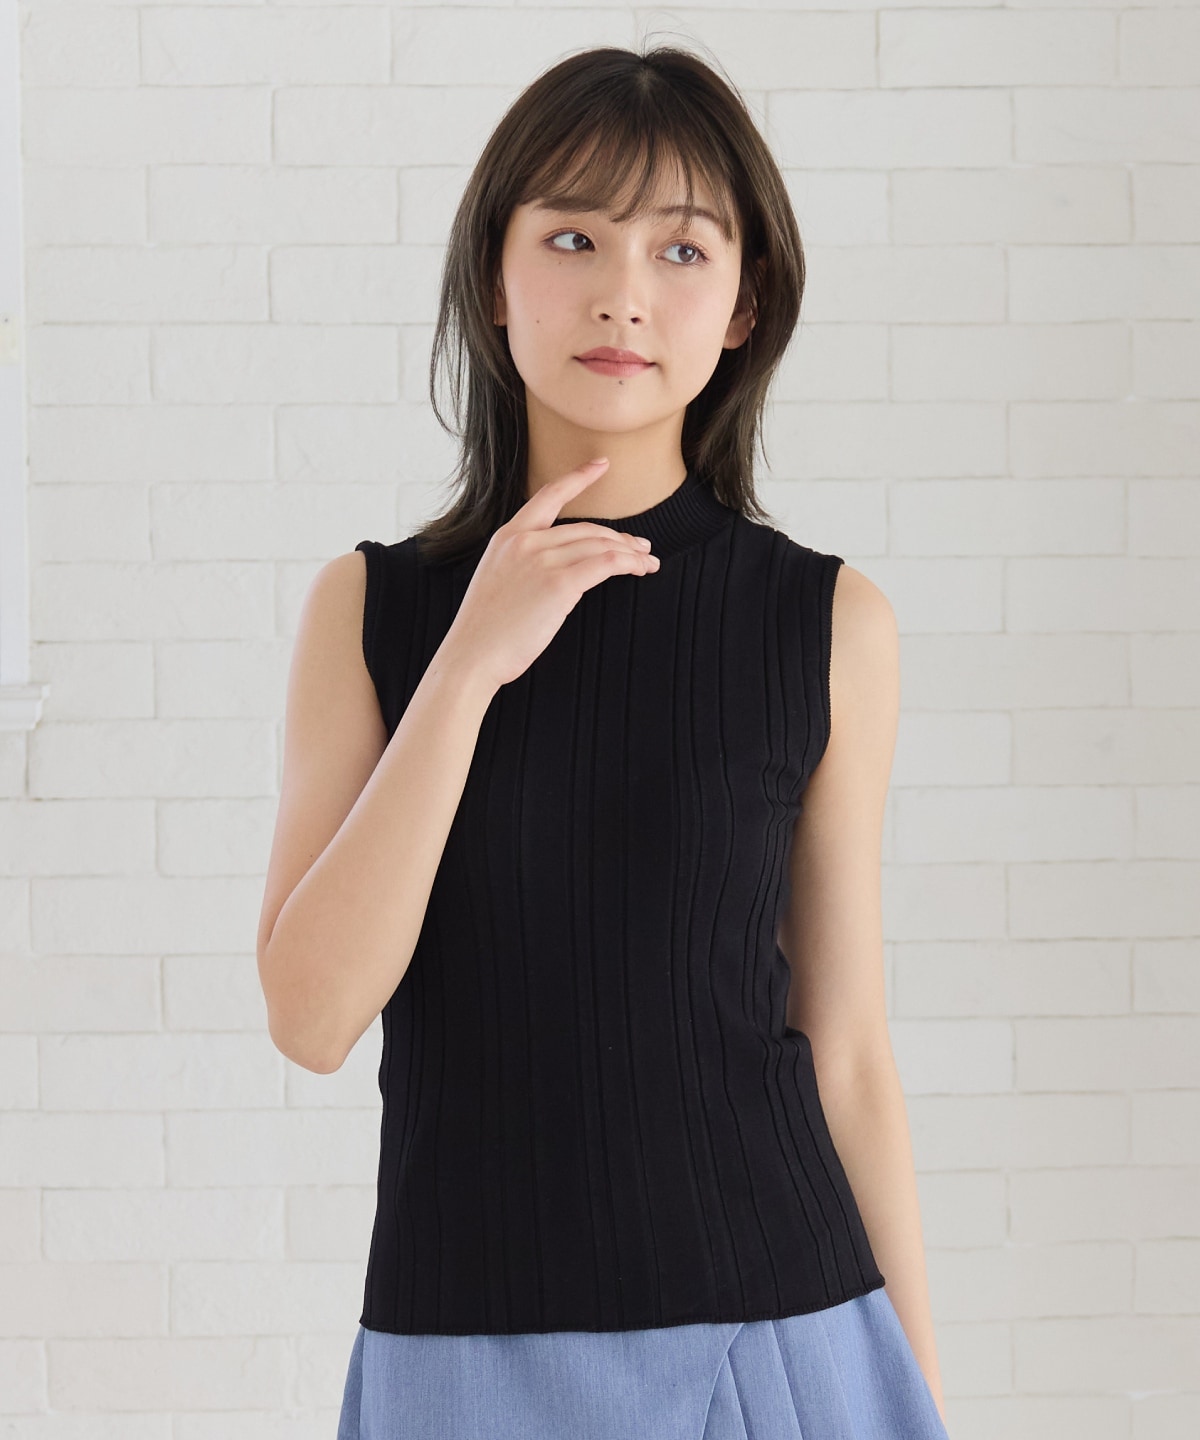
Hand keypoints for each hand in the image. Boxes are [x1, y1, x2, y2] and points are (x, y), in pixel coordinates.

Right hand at [442, 458, 659, 690]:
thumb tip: (557, 568)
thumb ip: (523, 565)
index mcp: (507, 537)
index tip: (601, 465)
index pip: (548, 496)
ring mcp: (541, 560)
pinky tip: (639, 569)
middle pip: (586, 528)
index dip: (579, 477)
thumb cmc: (485, 631)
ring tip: (647, 562)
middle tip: (641, 548)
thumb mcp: (498, 581)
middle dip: (619, 537)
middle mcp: (525, 541)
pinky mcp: (558, 584)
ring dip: (630, 553)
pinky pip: (605, 563)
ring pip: (600, 544)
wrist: (471, 656)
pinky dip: (628, 564)